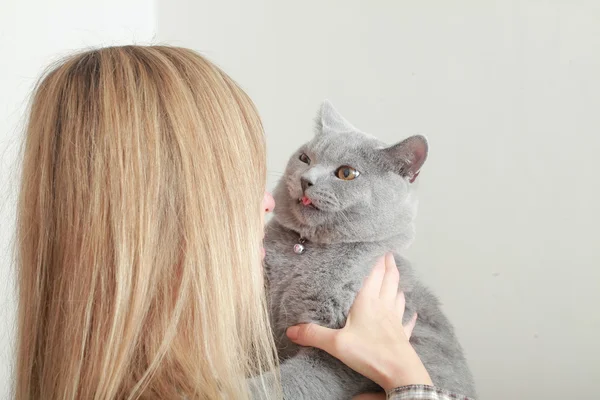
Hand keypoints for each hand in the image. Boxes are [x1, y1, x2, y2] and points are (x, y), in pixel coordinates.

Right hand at [286, 253, 432, 391]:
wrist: (399, 373)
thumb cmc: (370, 353)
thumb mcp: (336, 343)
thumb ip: (313, 334)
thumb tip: (291, 330)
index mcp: (368, 302)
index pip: (375, 274)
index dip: (378, 260)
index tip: (380, 247)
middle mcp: (384, 307)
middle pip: (389, 280)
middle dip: (389, 266)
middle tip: (390, 255)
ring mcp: (395, 321)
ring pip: (398, 296)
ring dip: (397, 285)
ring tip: (396, 278)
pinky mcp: (402, 335)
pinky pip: (406, 322)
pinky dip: (409, 315)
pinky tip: (412, 313)